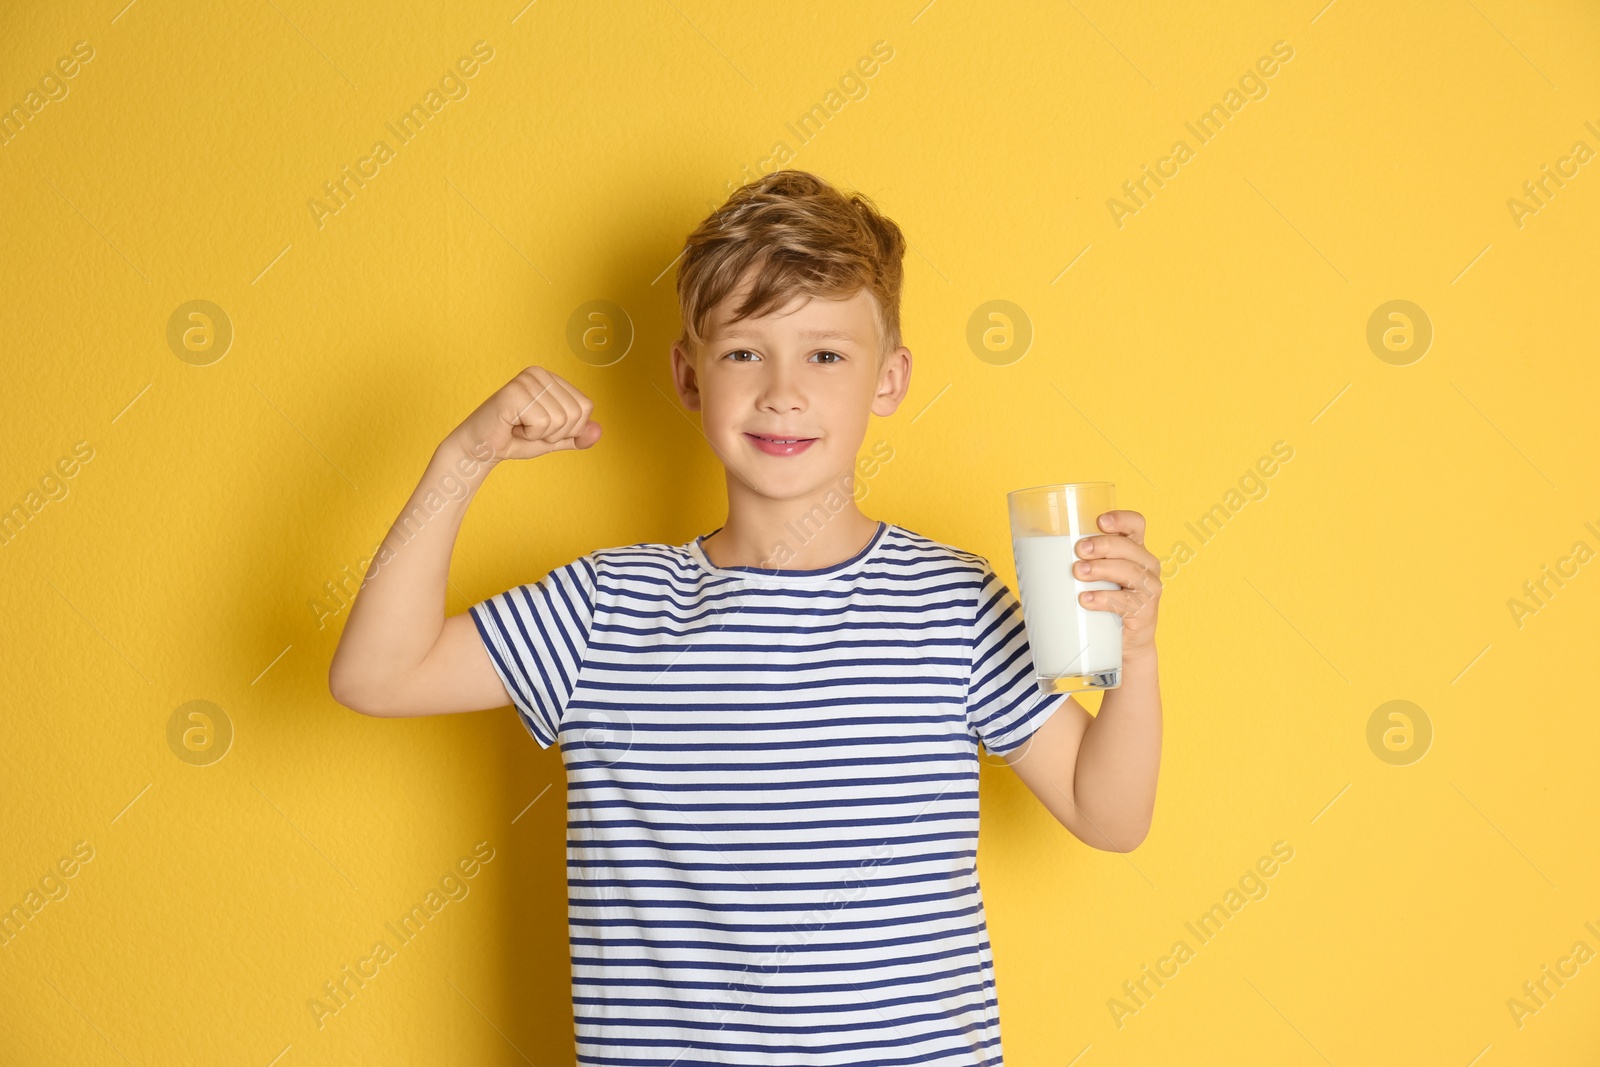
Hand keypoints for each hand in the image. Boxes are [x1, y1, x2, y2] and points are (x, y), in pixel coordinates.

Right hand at [452, 366, 601, 462]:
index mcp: (551, 378)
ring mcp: (526, 380)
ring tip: (519, 427)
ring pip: (560, 420)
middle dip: (554, 433)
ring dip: (539, 434)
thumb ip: (576, 436)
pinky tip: (512, 426)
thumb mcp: (553, 439)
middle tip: (528, 429)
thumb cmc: (514, 439)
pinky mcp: (514, 392)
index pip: (586, 407)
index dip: (569, 428)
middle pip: (575, 414)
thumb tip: (599, 431)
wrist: (481, 448)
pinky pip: (542, 423)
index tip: (542, 426)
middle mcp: (539, 373)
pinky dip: (528, 435)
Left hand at [1075, 510, 1161, 658]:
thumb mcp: (1090, 575)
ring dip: (1102, 569)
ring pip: (1129, 572)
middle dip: (1103, 545)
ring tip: (1078, 572)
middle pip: (1129, 547)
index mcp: (1133, 549)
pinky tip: (1086, 600)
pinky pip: (1127, 602)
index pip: (1136, 524)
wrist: (1120, 645)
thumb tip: (1030, 535)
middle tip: (1079, 550)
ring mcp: (1148, 589)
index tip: (1099, 522)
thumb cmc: (1101, 600)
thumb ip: (1071, 556)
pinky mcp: (1144, 613)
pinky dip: (1104, 599)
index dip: (1121, 519)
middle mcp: (1145, 565)